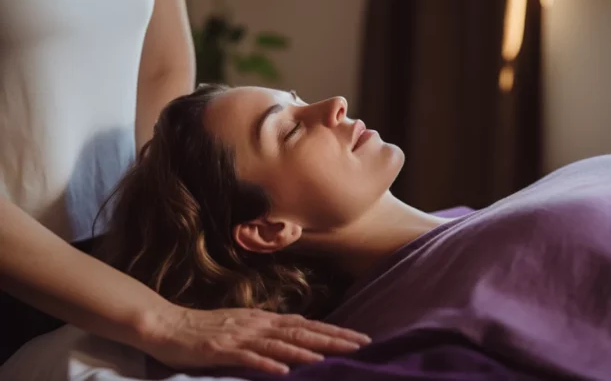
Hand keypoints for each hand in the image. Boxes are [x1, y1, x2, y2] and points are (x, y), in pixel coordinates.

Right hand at [138, 304, 371, 374]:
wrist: (167, 325)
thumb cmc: (205, 327)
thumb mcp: (243, 325)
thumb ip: (269, 330)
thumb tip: (297, 333)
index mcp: (263, 319)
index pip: (306, 324)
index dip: (334, 331)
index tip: (360, 337)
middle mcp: (257, 324)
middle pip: (301, 330)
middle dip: (333, 338)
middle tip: (362, 344)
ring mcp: (240, 336)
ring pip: (279, 343)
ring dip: (306, 350)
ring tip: (329, 357)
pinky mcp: (221, 350)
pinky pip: (248, 358)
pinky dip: (267, 364)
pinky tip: (284, 372)